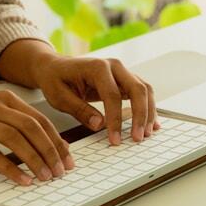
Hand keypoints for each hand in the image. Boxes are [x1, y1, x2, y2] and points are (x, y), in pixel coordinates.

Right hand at [0, 91, 72, 184]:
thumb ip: (17, 122)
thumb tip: (47, 144)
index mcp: (6, 99)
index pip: (40, 120)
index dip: (57, 140)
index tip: (68, 159)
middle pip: (32, 128)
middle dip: (50, 151)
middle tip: (60, 170)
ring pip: (15, 139)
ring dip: (34, 160)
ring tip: (45, 177)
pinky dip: (10, 169)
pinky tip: (22, 180)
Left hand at [34, 56, 160, 144]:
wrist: (54, 67)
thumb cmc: (55, 79)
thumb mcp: (59, 97)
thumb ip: (79, 110)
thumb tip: (99, 125)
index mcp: (97, 67)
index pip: (113, 95)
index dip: (116, 120)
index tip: (115, 139)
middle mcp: (114, 66)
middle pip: (137, 89)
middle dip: (140, 115)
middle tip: (138, 138)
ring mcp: (121, 72)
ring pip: (144, 90)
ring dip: (148, 112)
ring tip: (146, 133)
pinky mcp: (124, 80)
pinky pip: (142, 93)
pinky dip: (148, 107)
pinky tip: (151, 124)